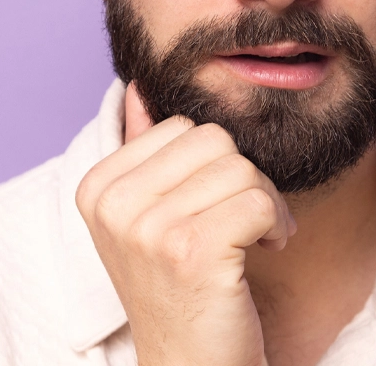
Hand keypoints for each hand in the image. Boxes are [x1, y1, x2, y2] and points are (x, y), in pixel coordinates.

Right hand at [76, 84, 295, 365]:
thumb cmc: (180, 287)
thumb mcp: (148, 216)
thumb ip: (143, 152)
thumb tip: (138, 87)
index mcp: (98, 187)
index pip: (182, 128)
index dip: (212, 164)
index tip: (211, 206)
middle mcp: (113, 204)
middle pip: (214, 141)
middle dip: (242, 178)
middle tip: (238, 222)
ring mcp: (147, 228)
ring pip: (242, 168)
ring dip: (263, 203)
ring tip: (251, 239)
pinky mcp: (190, 252)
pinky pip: (258, 201)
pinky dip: (277, 224)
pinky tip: (265, 251)